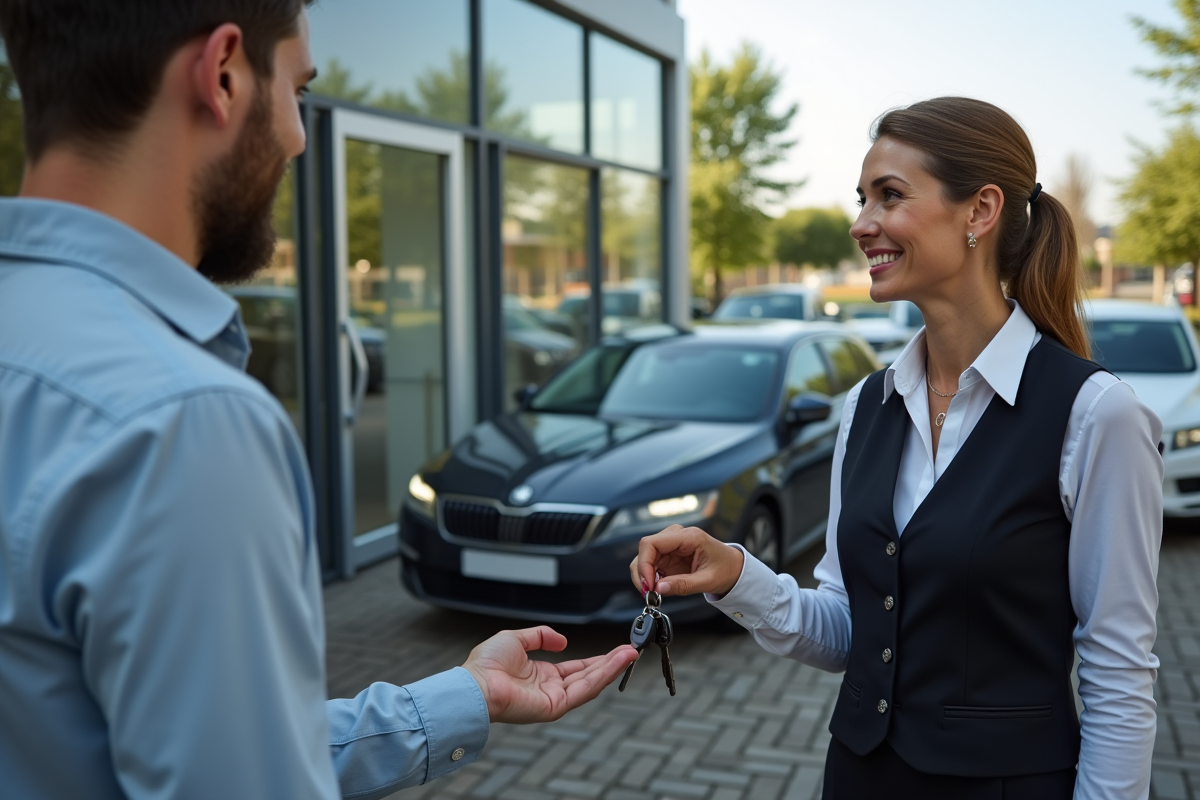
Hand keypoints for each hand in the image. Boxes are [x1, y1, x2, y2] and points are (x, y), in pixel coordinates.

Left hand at [462, 627, 637, 723]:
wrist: (475, 684)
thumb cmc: (486, 665)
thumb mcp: (516, 639)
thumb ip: (540, 636)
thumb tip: (562, 640)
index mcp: (541, 676)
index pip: (575, 668)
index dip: (596, 660)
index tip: (615, 650)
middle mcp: (550, 689)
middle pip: (588, 676)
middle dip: (611, 664)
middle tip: (631, 650)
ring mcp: (554, 700)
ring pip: (590, 683)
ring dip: (612, 668)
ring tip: (631, 654)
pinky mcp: (555, 707)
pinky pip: (584, 690)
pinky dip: (603, 676)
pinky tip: (616, 663)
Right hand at [629, 524, 744, 597]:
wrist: (733, 568)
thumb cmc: (726, 569)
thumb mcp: (707, 581)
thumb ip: (683, 585)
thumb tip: (658, 589)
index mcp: (689, 537)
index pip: (652, 543)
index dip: (644, 563)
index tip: (648, 584)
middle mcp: (677, 537)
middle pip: (645, 549)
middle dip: (642, 572)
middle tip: (648, 593)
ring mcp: (671, 545)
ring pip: (645, 557)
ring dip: (644, 576)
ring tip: (653, 593)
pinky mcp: (669, 555)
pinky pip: (651, 564)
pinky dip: (650, 577)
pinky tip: (658, 588)